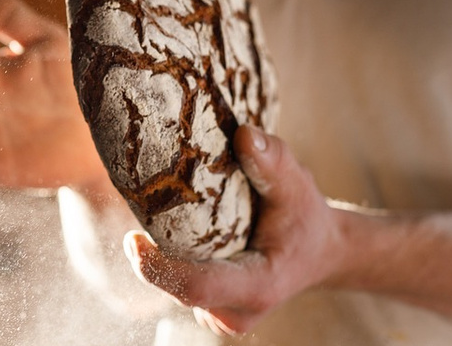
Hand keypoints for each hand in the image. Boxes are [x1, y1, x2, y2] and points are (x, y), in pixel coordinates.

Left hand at [122, 126, 346, 335]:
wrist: (319, 251)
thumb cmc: (306, 219)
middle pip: (177, 287)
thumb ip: (273, 161)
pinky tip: (175, 234)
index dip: (158, 269)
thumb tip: (244, 134)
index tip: (132, 240)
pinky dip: (169, 261)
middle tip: (139, 211)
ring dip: (160, 256)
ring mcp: (221, 316)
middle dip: (152, 255)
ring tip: (160, 217)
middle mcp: (236, 312)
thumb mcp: (298, 186)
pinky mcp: (210, 309)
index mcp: (259, 287)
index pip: (197, 287)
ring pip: (174, 287)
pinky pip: (177, 286)